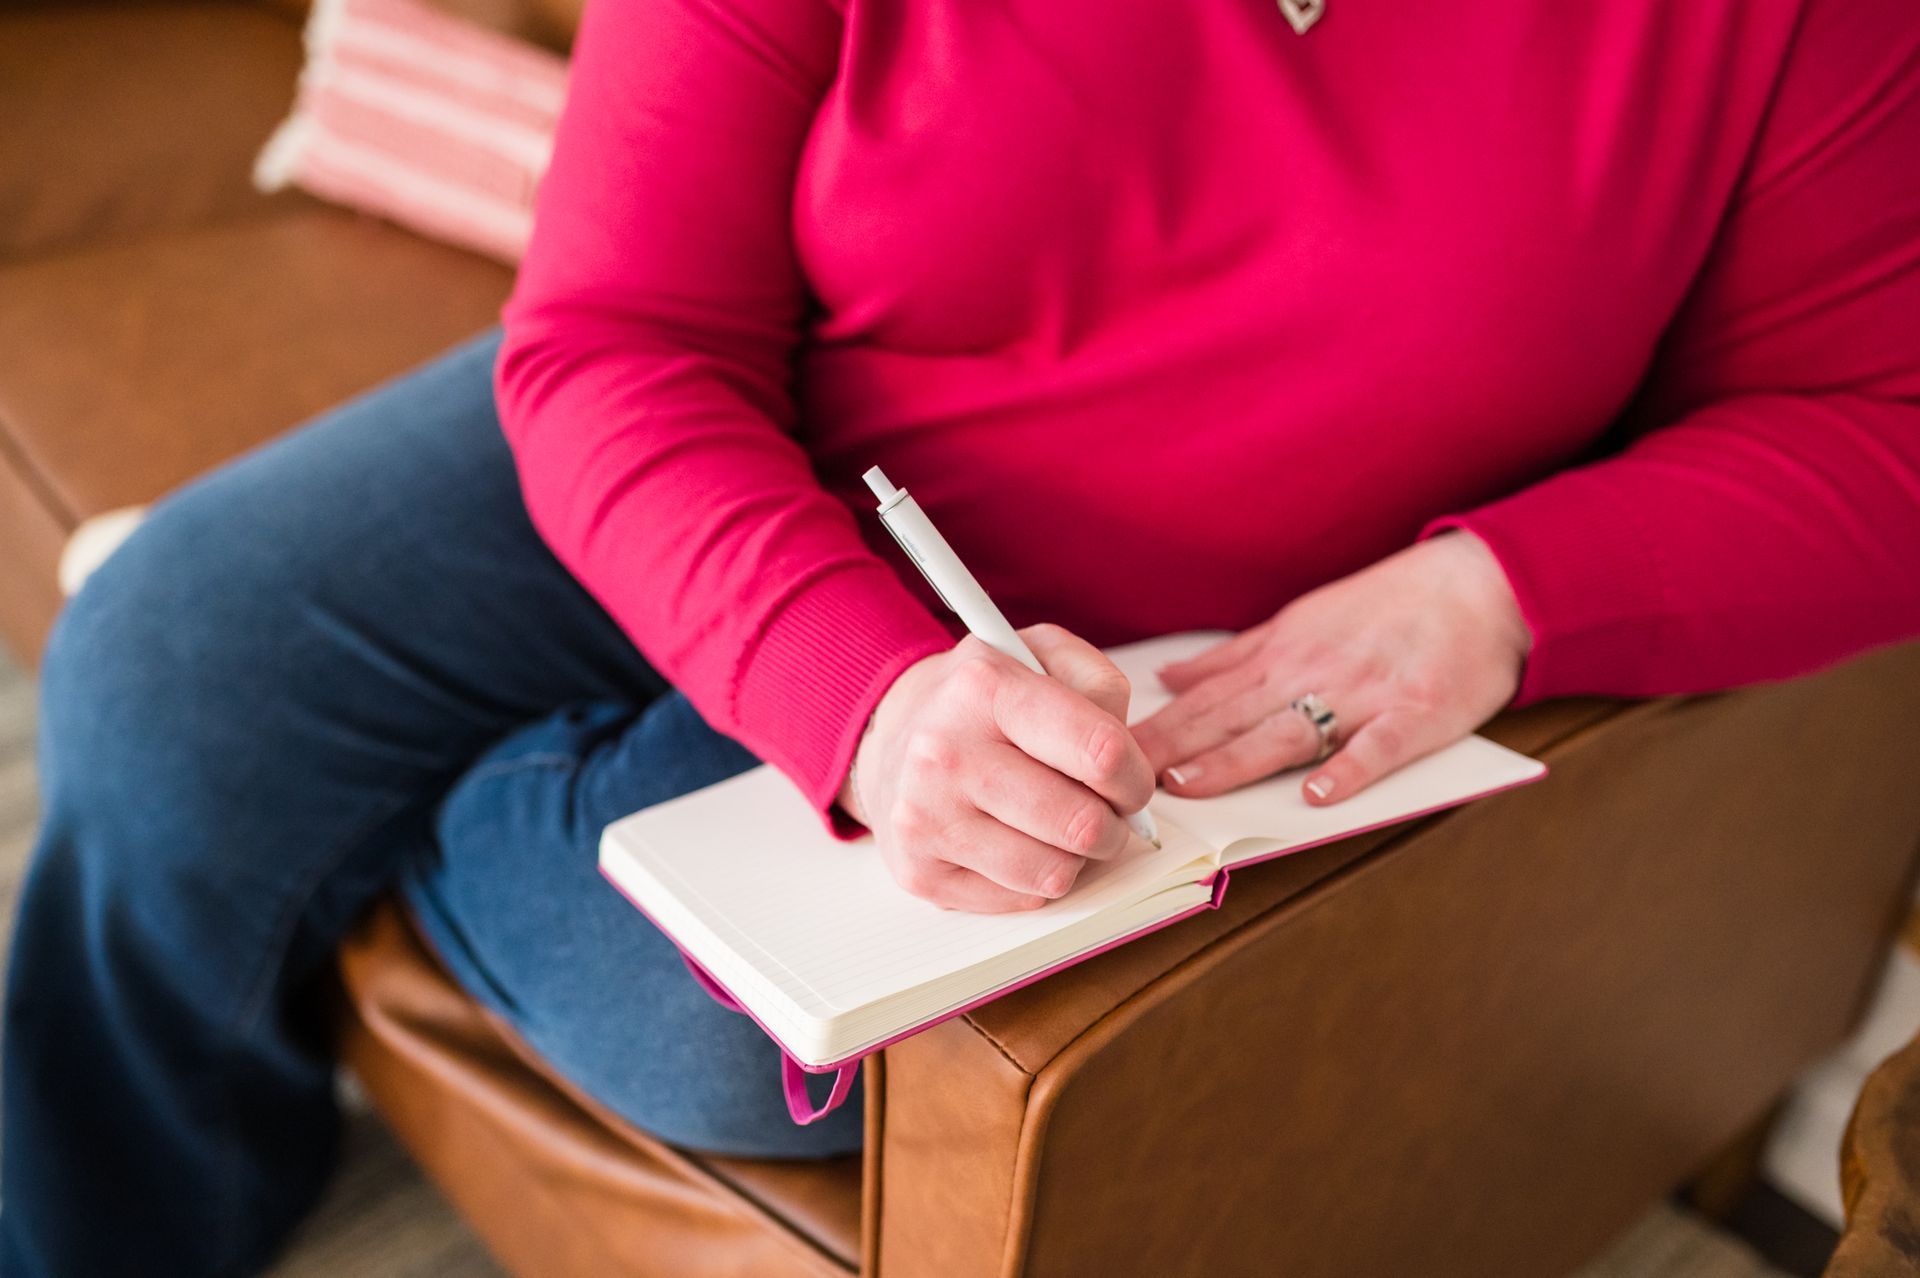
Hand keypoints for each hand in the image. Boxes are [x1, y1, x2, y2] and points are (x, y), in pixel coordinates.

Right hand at [840, 625, 1156, 912]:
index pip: (1100, 751)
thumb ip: (1099, 684)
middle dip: (1112, 825)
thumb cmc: (981, 702)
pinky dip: (1035, 878)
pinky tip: (1016, 843)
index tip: (1129, 783)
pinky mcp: (919, 872)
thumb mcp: (1040, 655)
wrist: (892, 737)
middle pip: (1083, 824)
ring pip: (1055, 873)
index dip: (1135, 777)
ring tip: (1056, 826)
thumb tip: (1129, 761)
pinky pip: (1021, 900)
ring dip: (1075, 857)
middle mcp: (945, 753)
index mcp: (984, 688)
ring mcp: (926, 817)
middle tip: (1100, 811)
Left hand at [1132, 532, 1530, 805]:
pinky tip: (1314, 795)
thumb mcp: (1299, 622)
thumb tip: (1168, 679)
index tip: (1100, 750)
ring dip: (1236, 760)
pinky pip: (1377, 746)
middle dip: (1172, 749)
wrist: (1479, 585)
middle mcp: (1310, 674)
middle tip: (1117, 778)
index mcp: (1280, 656)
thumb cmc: (1388, 607)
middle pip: (1230, 717)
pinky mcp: (1417, 712)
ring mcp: (1363, 694)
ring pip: (1287, 730)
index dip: (1154, 729)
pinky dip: (1347, 768)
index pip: (1202, 700)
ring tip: (1190, 788)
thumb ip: (1233, 658)